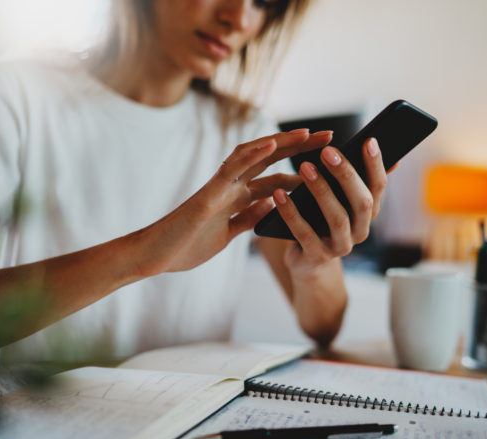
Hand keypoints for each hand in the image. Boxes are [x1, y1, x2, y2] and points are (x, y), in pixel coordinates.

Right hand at [132, 129, 333, 275]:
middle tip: (330, 136)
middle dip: (300, 147)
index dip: (300, 168)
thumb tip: (270, 206)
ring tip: (308, 134)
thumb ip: (247, 218)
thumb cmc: (186, 245)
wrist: (155, 256)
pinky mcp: (207, 196)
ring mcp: (219, 188)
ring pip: (254, 156)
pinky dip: (251, 155)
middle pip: (270, 159)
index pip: (274, 176)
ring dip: (281, 143)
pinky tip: (272, 144)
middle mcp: (230, 187)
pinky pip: (230, 171)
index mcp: (236, 198)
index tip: (327, 164)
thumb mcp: (227, 234)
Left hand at [273, 138, 386, 274]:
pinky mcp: (316, 256)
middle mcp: (360, 231)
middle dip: (346, 175)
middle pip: (362, 202)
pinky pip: (304, 233)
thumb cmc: (321, 220)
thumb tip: (373, 142)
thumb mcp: (338, 199)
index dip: (376, 165)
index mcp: (368, 212)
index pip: (379, 187)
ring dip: (321, 190)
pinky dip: (291, 213)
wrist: (306, 260)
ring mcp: (339, 246)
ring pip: (336, 218)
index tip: (368, 140)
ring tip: (304, 167)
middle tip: (328, 152)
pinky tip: (279, 195)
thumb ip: (352, 176)